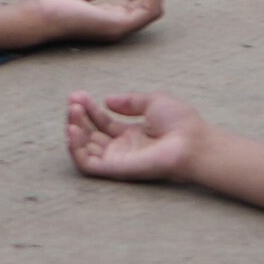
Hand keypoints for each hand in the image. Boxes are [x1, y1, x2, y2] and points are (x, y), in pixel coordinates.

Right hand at [63, 81, 206, 181]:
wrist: (191, 141)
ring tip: (72, 112)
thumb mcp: (153, 102)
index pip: (102, 122)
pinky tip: (72, 130)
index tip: (78, 95)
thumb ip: (130, 101)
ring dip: (74, 130)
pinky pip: (86, 164)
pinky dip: (75, 149)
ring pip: (85, 148)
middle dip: (78, 117)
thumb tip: (106, 100)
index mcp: (132, 134)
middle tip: (72, 101)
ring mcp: (117, 159)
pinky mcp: (114, 169)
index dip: (89, 109)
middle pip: (91, 134)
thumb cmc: (180, 123)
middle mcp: (122, 148)